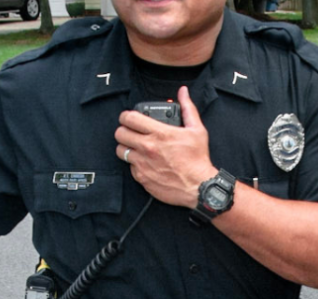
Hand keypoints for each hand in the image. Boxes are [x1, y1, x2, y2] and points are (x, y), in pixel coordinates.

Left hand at [113, 86, 217, 208]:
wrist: (197, 186)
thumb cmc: (198, 159)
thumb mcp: (197, 130)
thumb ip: (188, 108)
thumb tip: (183, 92)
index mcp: (159, 133)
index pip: (130, 118)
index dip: (126, 115)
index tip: (128, 117)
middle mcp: (147, 148)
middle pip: (120, 133)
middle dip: (123, 130)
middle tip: (130, 131)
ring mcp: (142, 163)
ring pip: (121, 150)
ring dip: (126, 147)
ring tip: (135, 147)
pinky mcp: (141, 177)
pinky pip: (130, 167)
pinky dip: (135, 164)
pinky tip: (145, 162)